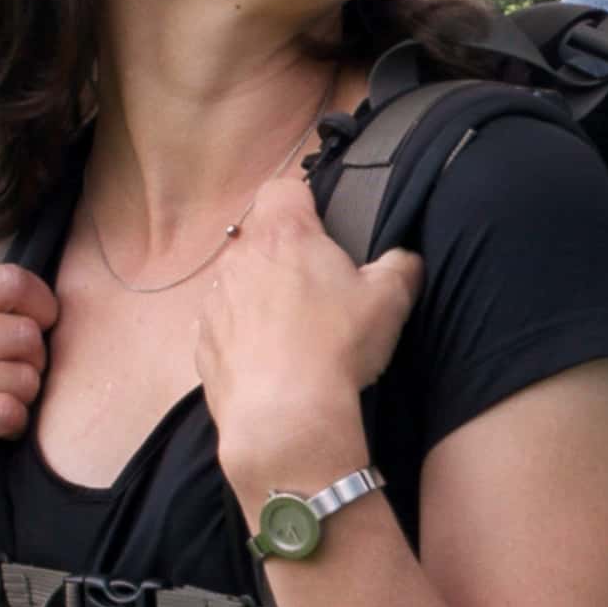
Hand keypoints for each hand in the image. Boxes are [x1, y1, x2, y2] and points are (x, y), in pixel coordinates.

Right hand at [0, 261, 56, 562]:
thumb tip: (49, 301)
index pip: (9, 281)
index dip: (42, 308)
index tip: (40, 335)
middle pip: (24, 333)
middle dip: (35, 365)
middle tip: (13, 388)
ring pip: (22, 376)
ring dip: (24, 401)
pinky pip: (7, 412)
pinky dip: (13, 428)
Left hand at [198, 168, 422, 505]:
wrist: (285, 416)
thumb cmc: (339, 346)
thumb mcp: (390, 300)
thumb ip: (400, 266)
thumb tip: (405, 259)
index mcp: (284, 235)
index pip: (282, 190)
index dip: (303, 205)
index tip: (322, 233)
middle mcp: (240, 260)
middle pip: (259, 239)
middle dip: (284, 257)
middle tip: (317, 291)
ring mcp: (215, 303)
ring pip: (237, 283)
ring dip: (259, 296)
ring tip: (291, 334)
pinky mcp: (202, 344)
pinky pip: (224, 327)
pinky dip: (242, 338)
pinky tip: (269, 363)